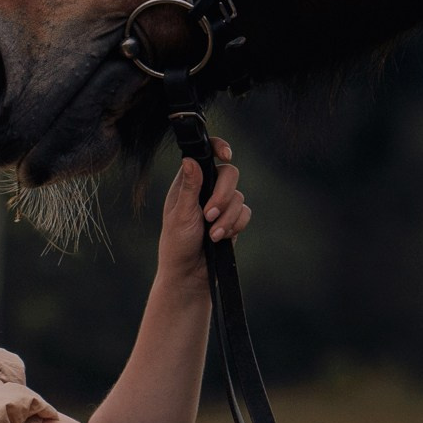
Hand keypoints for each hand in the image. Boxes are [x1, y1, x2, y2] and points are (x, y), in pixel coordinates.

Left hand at [157, 137, 250, 289]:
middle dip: (223, 195)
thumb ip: (189, 187)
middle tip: (209, 214)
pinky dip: (235, 225)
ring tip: (212, 234)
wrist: (190, 274)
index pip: (205, 154)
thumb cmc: (177, 244)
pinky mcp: (233, 220)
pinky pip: (245, 213)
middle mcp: (206, 189)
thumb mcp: (181, 215)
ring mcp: (221, 204)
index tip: (226, 155)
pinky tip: (222, 238)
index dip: (218, 148)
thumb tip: (190, 159)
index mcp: (188, 182)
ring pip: (239, 196)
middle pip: (229, 174)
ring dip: (227, 217)